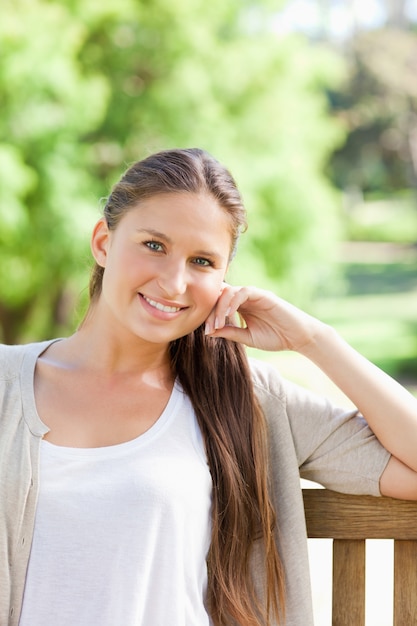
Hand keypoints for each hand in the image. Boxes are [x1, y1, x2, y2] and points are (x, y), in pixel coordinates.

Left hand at [204, 285, 325, 352]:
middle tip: (209, 328)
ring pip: (230, 291)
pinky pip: (244, 291)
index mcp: (240, 308)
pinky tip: (230, 315)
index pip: (218, 304)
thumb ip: (229, 333)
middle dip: (212, 311)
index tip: (207, 332)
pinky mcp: (263, 295)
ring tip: (218, 323)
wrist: (298, 337)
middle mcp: (245, 299)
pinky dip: (234, 301)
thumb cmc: (275, 337)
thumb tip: (209, 332)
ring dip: (221, 307)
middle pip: (220, 295)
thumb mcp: (247, 338)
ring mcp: (254, 295)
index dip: (210, 316)